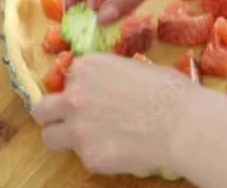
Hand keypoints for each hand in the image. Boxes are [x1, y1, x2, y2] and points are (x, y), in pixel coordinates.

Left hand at [32, 53, 200, 173]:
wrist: (183, 122)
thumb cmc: (171, 92)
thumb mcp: (138, 68)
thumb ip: (112, 77)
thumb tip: (112, 87)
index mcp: (88, 68)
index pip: (68, 79)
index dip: (80, 89)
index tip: (92, 97)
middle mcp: (74, 95)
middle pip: (43, 109)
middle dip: (54, 115)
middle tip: (73, 120)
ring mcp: (78, 128)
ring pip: (50, 137)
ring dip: (65, 138)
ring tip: (91, 140)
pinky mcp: (89, 157)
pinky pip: (85, 159)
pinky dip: (100, 156)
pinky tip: (121, 151)